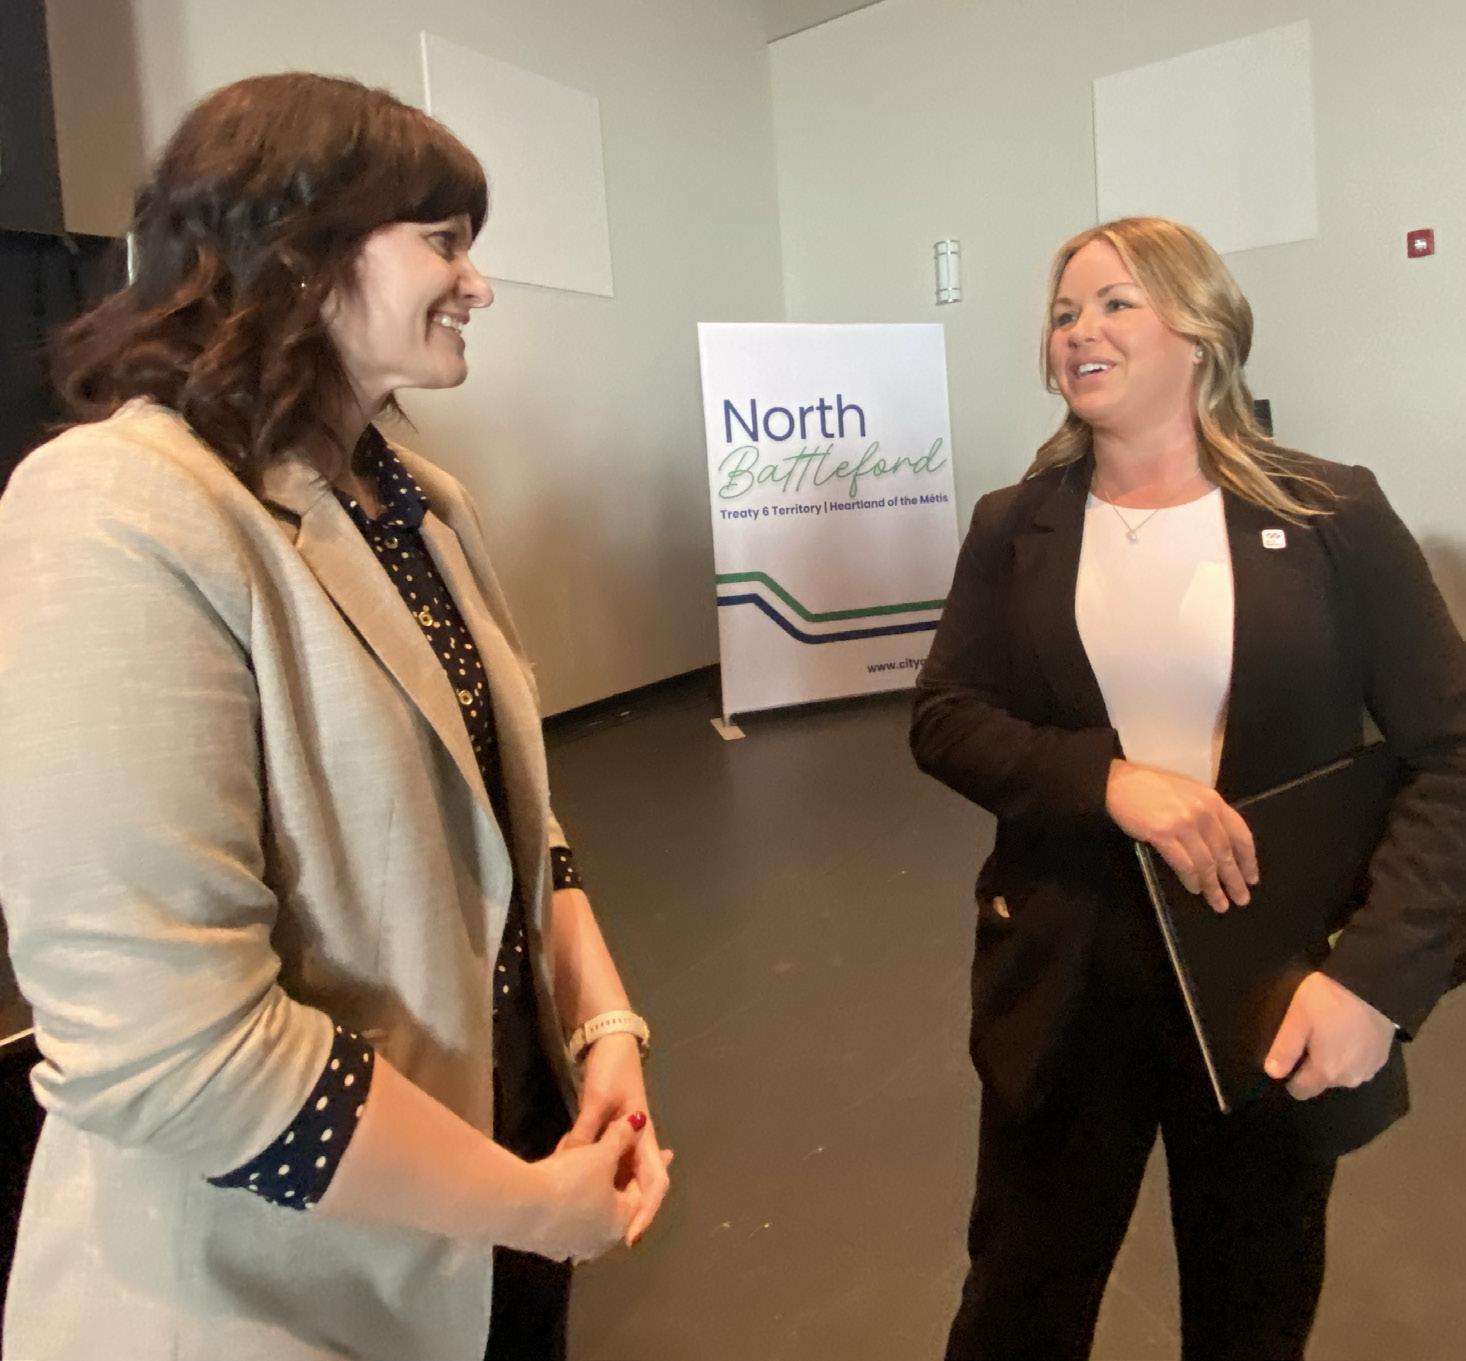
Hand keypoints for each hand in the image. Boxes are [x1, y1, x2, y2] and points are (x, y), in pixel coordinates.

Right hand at [522, 1116, 640, 1262]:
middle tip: (611, 1161)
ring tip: (580, 1168)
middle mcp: (599, 1242)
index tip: (645, 1156)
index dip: (639, 1168)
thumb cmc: (572, 1181)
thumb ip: (623, 1136)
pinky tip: (556, 1185)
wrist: (519, 1207)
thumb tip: (639, 1121)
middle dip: (613, 1181)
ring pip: (586, 1212)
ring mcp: (571, 1247)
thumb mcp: (602, 1153)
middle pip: (612, 1204)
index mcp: (619, 1222)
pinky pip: (563, 1218)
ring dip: (587, 1191)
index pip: (639, 1193)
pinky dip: (565, 1200)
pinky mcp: (545, 1246)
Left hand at [557, 1033, 672, 1246]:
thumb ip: (588, 1134)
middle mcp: (639, 1144)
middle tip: (599, 1240)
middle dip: (625, 1214)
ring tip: (588, 1224)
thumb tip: (572, 1165)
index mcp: (644, 1137)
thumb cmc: (612, 1070)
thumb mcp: (598, 1102)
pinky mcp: (610, 1135)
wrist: (609, 1041)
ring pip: (621, 1180)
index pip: (656, 1183)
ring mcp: (625, 1140)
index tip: (632, 1238)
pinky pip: (606, 1168)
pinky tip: (576, 1189)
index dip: (646, 1213)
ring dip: (608, 1199)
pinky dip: (595, 1181)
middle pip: (639, 1188)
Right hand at [1105, 760, 1257, 911]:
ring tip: (1219, 903)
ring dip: (1213, 886)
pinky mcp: (1163, 834)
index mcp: (1212, 800)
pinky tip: (1194, 889)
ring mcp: (1183, 823)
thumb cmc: (1151, 786)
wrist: (1118, 783)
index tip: (1252, 878)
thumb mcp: (1188, 792)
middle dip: (1234, 879)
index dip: (1248, 859)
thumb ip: (1206, 812)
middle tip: (1241, 899)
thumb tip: (1219, 842)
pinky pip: (1184, 864)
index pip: (1240, 833)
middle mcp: (1203, 812)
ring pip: (1206, 862)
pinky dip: (1192, 880)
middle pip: (1225, 852)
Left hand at [1264, 971, 1396, 1099]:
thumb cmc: (1329, 1001)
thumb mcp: (1297, 1019)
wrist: (1374, 986)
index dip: (1290, 1077)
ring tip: (1329, 1032)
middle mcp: (1350, 1079)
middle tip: (1310, 1035)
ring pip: (1342, 1073)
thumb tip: (1273, 1073)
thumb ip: (1284, 1049)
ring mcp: (1370, 1070)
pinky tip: (1348, 1032)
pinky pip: (1359, 1064)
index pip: (1301, 1091)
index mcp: (1326, 1072)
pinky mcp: (1383, 1058)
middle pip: (1322, 1081)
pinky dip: (1351, 1054)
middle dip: (1313, 1065)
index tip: (1289, 1056)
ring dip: (1334, 1059)